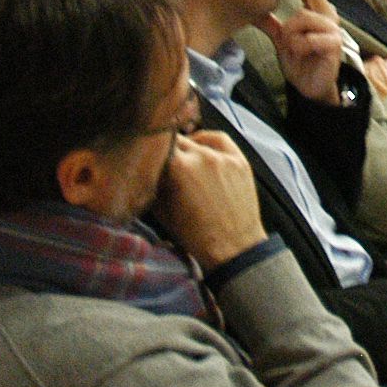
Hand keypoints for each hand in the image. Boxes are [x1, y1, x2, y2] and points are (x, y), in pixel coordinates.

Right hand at [154, 128, 267, 267]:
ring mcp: (223, 157)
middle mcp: (201, 156)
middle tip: (165, 163)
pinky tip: (202, 150)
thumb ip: (153, 184)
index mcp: (178, 168)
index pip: (157, 144)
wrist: (233, 248)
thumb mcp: (162, 211)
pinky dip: (208, 141)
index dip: (150, 150)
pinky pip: (220, 140)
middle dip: (167, 150)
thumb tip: (147, 167)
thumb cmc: (195, 235)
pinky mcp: (239, 160)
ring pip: (197, 139)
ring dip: (187, 146)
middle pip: (176, 140)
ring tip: (184, 160)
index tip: (148, 156)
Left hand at [263, 0, 348, 102]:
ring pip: (303, 16)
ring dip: (290, 33)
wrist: (310, 86)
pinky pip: (310, 38)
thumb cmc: (299, 60)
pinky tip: (302, 54)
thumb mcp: (281, 40)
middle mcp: (327, 15)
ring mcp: (333, 28)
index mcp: (316, 10)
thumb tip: (254, 8)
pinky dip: (300, 46)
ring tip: (291, 47)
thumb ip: (271, 24)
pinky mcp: (335, 44)